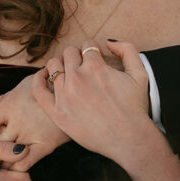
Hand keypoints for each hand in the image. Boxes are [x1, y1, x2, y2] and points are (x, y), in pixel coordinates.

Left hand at [0, 74, 70, 171]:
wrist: (75, 90)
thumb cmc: (46, 86)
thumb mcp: (21, 87)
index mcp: (9, 104)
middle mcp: (16, 119)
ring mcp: (30, 132)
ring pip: (6, 155)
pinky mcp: (44, 144)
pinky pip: (25, 163)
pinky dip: (15, 171)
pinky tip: (11, 178)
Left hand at [32, 40, 154, 164]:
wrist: (129, 139)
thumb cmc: (135, 108)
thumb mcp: (140, 73)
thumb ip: (127, 49)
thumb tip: (108, 41)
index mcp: (96, 66)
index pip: (87, 45)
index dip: (93, 51)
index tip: (96, 60)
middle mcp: (78, 77)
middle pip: (69, 53)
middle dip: (77, 56)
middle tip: (84, 68)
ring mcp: (65, 95)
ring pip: (53, 66)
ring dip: (60, 65)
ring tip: (68, 73)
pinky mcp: (56, 112)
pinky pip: (38, 88)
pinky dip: (38, 79)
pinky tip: (44, 76)